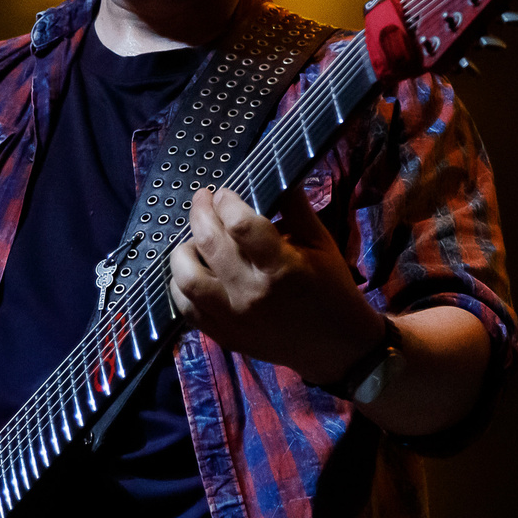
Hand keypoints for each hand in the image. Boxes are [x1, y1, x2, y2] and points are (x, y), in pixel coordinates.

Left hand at [168, 184, 380, 383]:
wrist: (337, 346)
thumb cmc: (332, 288)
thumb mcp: (322, 243)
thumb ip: (296, 207)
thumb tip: (276, 171)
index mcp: (282, 267)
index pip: (241, 224)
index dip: (226, 201)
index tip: (224, 193)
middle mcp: (252, 293)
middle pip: (209, 243)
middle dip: (200, 212)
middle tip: (203, 200)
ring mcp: (234, 318)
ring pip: (187, 279)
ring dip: (182, 251)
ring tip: (192, 240)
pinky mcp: (225, 336)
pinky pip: (187, 310)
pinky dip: (180, 287)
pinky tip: (191, 272)